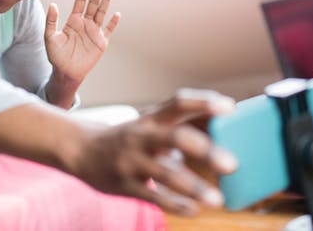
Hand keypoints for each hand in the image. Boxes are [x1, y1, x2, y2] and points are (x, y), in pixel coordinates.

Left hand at [45, 0, 119, 84]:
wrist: (65, 72)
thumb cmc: (56, 56)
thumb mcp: (50, 37)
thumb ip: (51, 21)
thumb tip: (53, 4)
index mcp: (73, 20)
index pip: (80, 1)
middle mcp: (85, 23)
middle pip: (93, 4)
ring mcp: (94, 32)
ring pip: (101, 13)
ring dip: (105, 2)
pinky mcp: (101, 42)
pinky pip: (109, 30)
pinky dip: (113, 23)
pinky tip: (116, 14)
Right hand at [71, 89, 237, 215]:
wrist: (80, 150)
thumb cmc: (127, 139)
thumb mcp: (148, 127)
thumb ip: (178, 133)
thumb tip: (221, 144)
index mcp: (151, 118)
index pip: (178, 102)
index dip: (203, 102)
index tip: (230, 107)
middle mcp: (141, 135)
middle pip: (176, 137)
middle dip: (205, 150)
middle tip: (232, 164)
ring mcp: (131, 160)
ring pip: (165, 173)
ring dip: (193, 186)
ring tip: (217, 200)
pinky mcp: (124, 184)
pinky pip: (152, 196)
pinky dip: (175, 205)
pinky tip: (193, 210)